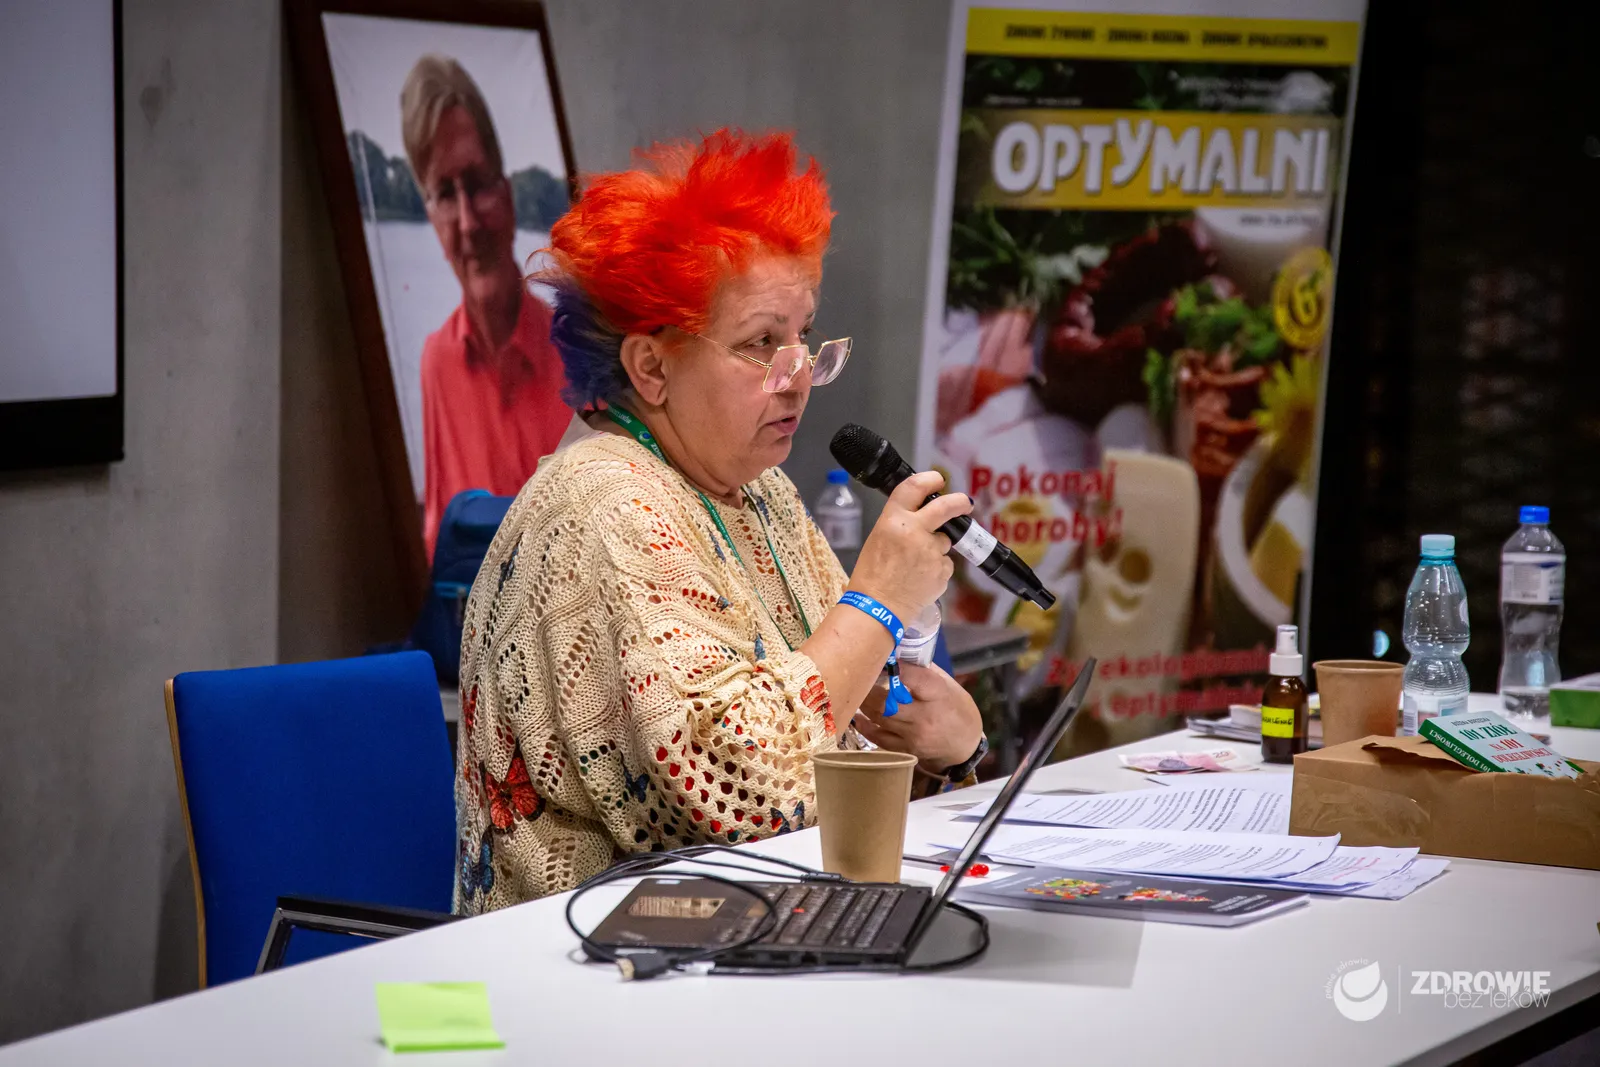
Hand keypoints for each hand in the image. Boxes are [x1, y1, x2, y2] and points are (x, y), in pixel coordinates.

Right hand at [846, 471, 970, 621]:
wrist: (876, 608)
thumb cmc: (872, 576)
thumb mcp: (879, 538)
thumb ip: (900, 524)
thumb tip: (922, 516)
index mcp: (893, 520)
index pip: (914, 487)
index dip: (930, 479)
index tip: (938, 480)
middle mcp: (914, 531)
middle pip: (946, 506)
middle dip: (959, 502)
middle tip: (964, 504)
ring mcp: (931, 551)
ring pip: (944, 541)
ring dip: (937, 548)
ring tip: (916, 565)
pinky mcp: (942, 570)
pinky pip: (945, 563)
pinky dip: (937, 569)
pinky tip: (920, 578)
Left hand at [852, 663, 983, 771]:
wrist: (966, 742)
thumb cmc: (955, 706)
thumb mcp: (946, 683)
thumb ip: (921, 669)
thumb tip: (896, 652)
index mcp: (938, 694)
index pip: (912, 677)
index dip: (893, 667)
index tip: (881, 657)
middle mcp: (925, 716)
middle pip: (887, 702)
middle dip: (869, 688)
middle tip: (861, 677)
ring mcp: (915, 735)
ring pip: (880, 718)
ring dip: (865, 704)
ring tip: (860, 692)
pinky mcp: (907, 749)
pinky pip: (879, 738)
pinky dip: (865, 726)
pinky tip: (859, 716)